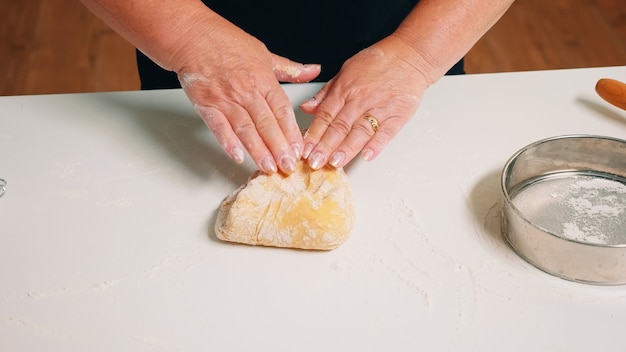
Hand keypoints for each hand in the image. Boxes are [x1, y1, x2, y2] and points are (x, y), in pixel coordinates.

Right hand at [171, 18, 319, 173]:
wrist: (192, 36)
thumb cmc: (226, 43)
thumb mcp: (265, 54)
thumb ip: (289, 69)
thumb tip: (314, 70)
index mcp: (263, 79)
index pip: (282, 110)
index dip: (292, 131)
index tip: (299, 149)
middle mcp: (246, 91)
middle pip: (267, 124)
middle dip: (279, 148)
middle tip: (288, 166)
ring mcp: (226, 99)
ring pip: (246, 129)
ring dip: (259, 151)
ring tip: (269, 167)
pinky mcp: (206, 105)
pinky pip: (219, 127)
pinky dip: (228, 142)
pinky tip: (238, 156)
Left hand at [299, 35, 428, 169]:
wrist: (411, 55)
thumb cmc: (378, 61)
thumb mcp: (346, 70)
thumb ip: (326, 93)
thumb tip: (307, 108)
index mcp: (345, 89)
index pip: (325, 115)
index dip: (313, 134)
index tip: (305, 150)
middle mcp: (360, 99)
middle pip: (339, 126)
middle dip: (325, 147)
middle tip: (315, 162)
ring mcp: (380, 107)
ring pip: (360, 131)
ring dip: (346, 148)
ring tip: (335, 163)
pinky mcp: (398, 114)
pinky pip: (386, 132)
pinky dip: (377, 144)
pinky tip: (367, 155)